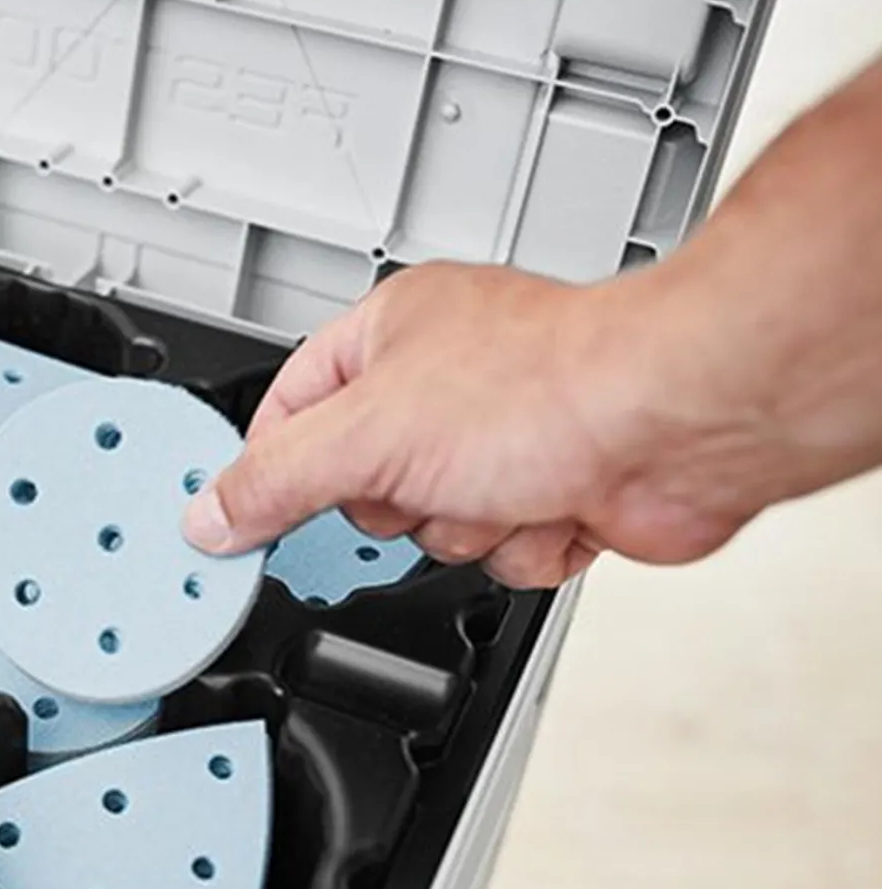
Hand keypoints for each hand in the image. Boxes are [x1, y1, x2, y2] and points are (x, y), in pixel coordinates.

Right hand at [179, 259, 758, 589]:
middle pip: (361, 487)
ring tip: (502, 484)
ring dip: (465, 527)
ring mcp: (505, 439)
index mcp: (391, 334)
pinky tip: (550, 503)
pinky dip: (522, 544)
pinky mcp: (556, 492)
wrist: (676, 423)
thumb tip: (211, 514)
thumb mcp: (366, 436)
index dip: (264, 466)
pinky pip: (498, 554)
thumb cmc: (551, 385)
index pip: (287, 409)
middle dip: (396, 504)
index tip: (238, 514)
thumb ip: (274, 481)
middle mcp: (447, 381)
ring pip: (433, 531)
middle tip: (418, 480)